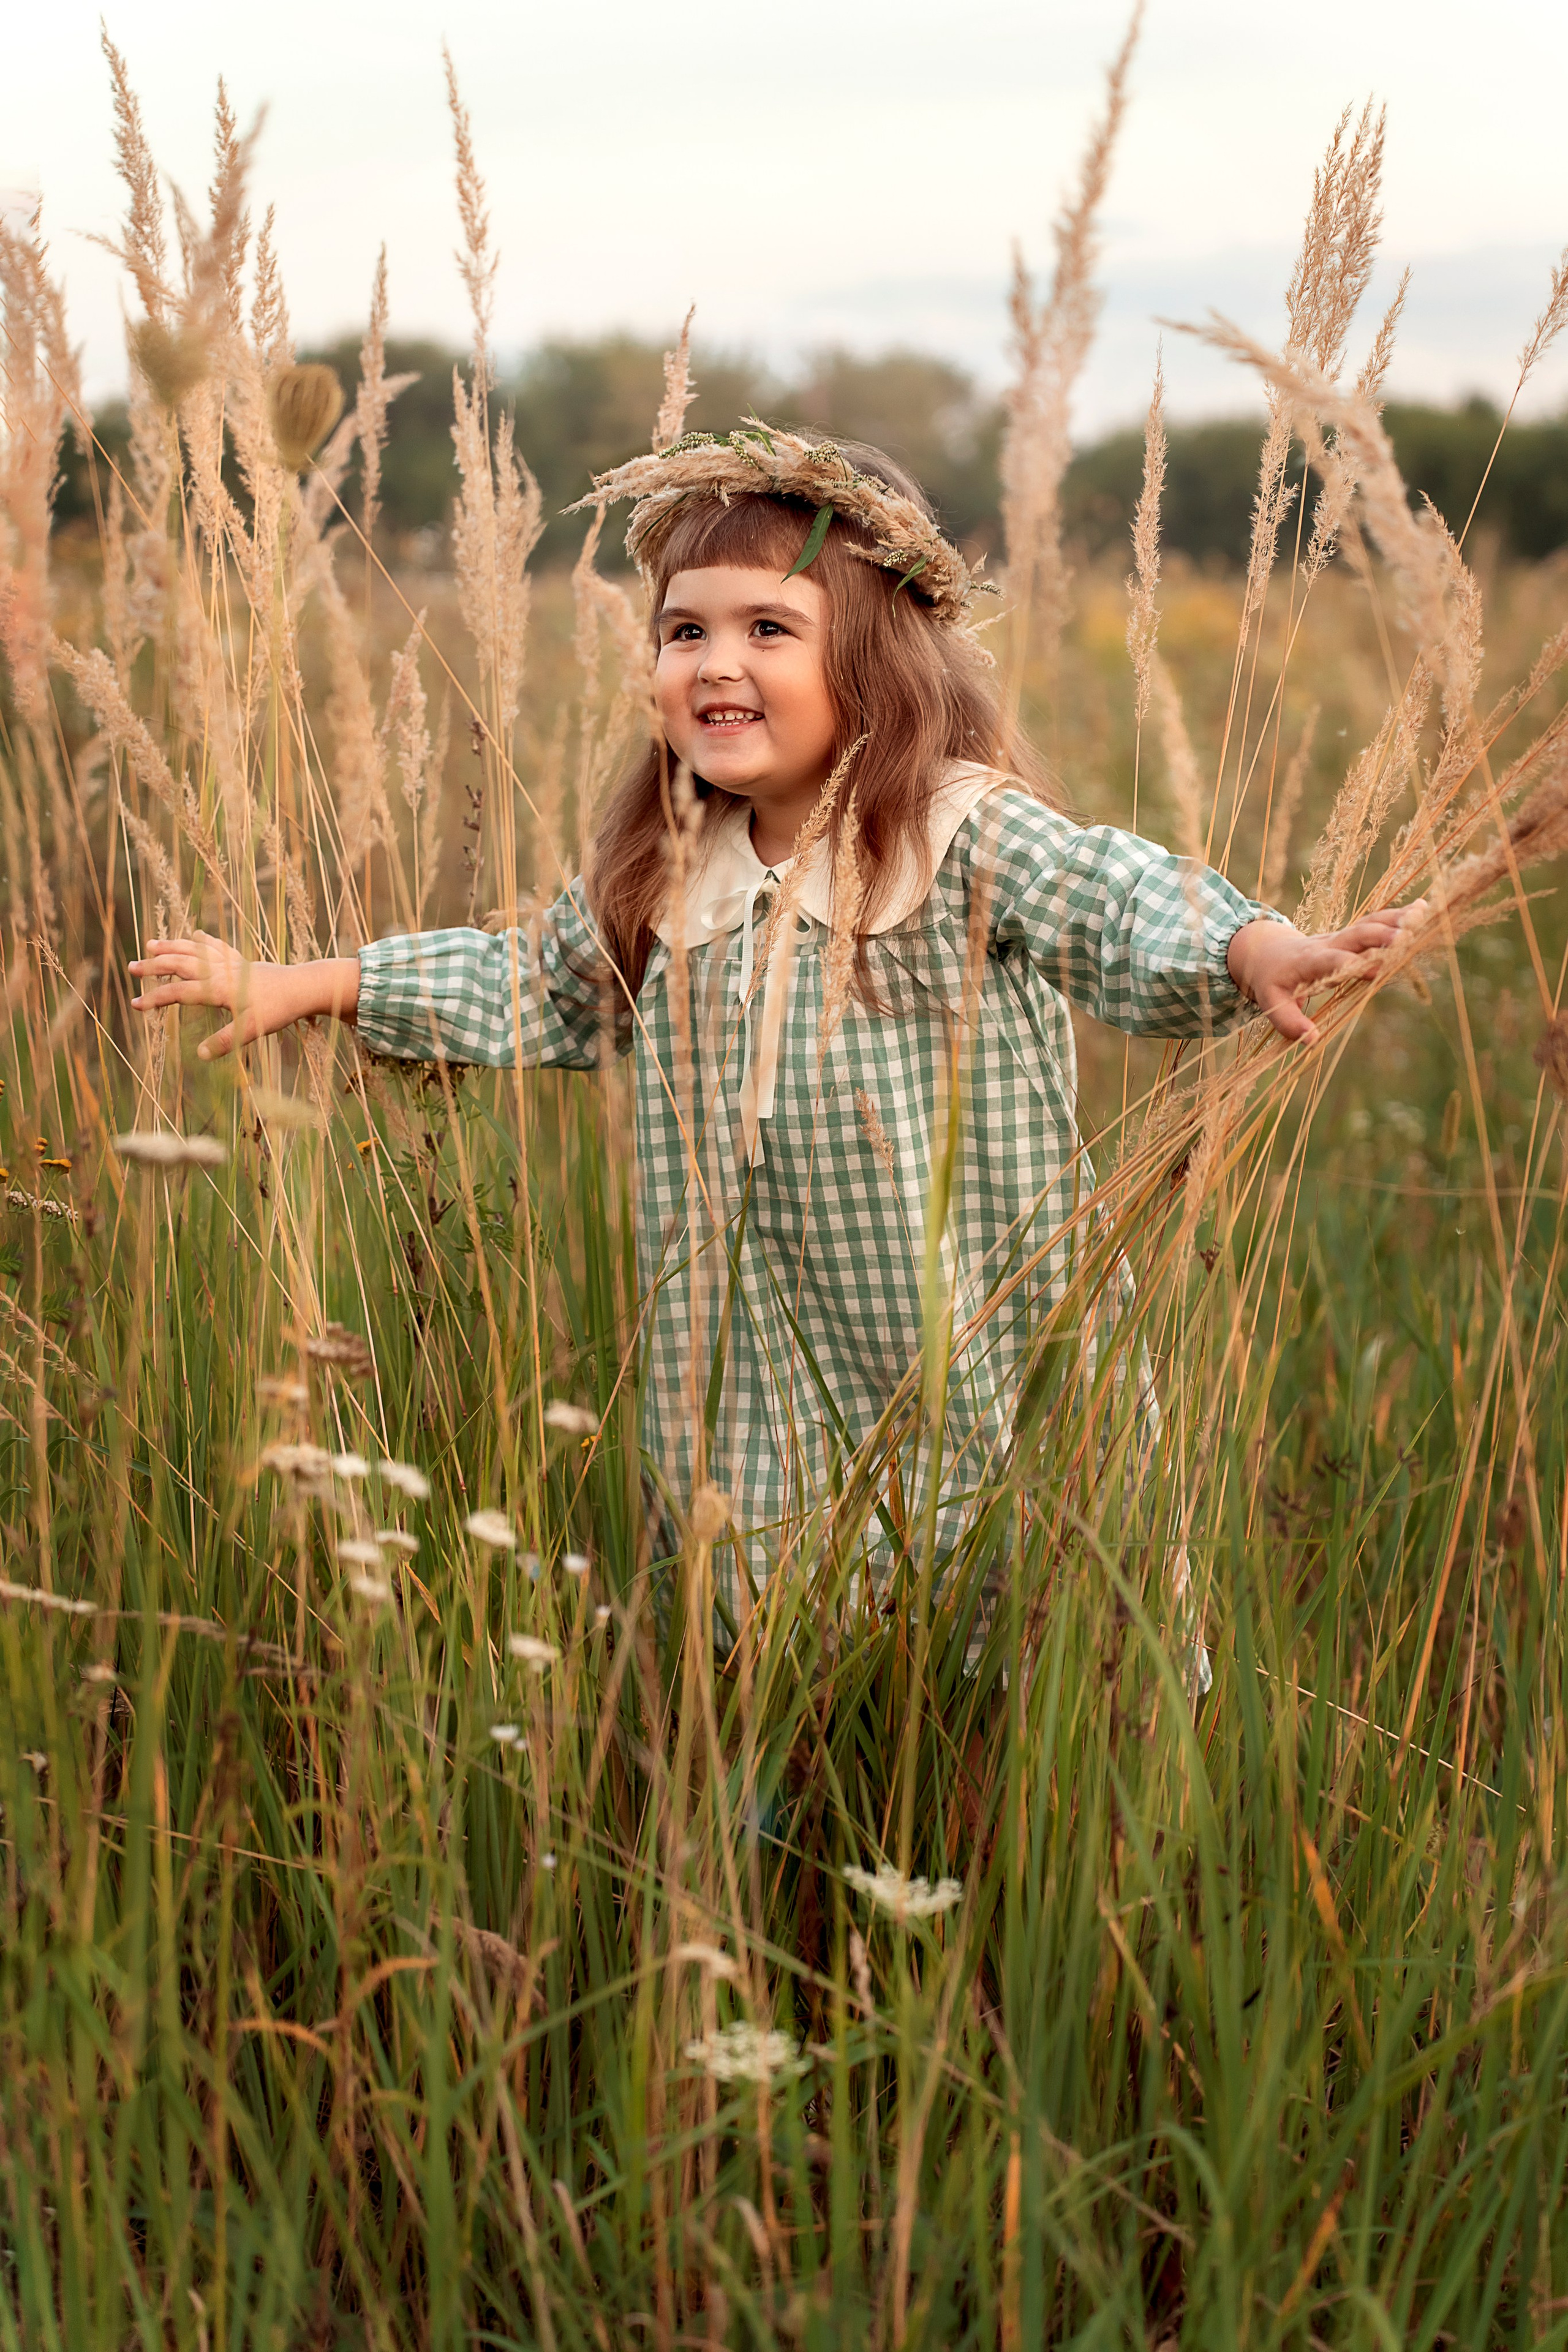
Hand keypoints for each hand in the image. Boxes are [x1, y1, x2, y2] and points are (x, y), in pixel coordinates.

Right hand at [128, 933, 359, 1060]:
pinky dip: (204, 941)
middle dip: (154, 966)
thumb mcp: (253, 1030)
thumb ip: (226, 1041)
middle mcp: (221, 971)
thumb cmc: (279, 1009)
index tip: (136, 1004)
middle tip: (132, 968)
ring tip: (151, 944)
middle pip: (180, 964)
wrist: (304, 987)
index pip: (179, 992)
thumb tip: (200, 1054)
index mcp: (219, 988)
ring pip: (195, 951)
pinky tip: (195, 935)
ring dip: (172, 947)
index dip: (156, 998)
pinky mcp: (242, 961)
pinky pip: (218, 947)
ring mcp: (231, 963)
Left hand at [1226, 902, 1427, 1044]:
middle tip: (1404, 938)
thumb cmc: (1272, 981)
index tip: (1371, 968)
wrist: (1269, 951)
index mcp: (1309, 961)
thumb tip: (1312, 1040)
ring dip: (1395, 919)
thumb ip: (1290, 1022)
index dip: (1349, 963)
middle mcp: (1328, 944)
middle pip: (1355, 936)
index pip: (1330, 960)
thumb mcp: (1271, 1003)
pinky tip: (1423, 908)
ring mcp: (1342, 937)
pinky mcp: (1352, 935)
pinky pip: (1376, 922)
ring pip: (1369, 923)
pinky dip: (1398, 915)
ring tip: (1422, 914)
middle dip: (1379, 936)